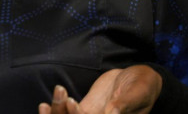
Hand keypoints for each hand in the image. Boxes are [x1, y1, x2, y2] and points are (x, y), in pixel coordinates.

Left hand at [38, 65, 161, 113]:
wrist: (138, 77)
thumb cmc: (143, 86)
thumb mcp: (137, 93)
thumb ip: (124, 104)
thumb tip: (111, 113)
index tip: (73, 105)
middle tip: (50, 107)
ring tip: (45, 105)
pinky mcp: (86, 109)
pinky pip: (69, 113)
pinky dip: (57, 111)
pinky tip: (44, 105)